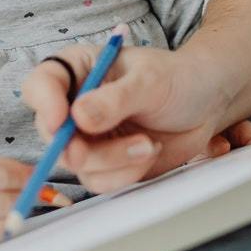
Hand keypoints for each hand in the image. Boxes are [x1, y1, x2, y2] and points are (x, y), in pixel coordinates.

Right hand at [0, 158, 32, 250]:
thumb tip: (32, 174)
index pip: (1, 177)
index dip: (22, 175)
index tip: (33, 173)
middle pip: (7, 202)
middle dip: (26, 194)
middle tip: (32, 188)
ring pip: (6, 222)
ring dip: (18, 211)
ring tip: (16, 200)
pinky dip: (3, 224)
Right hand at [18, 46, 250, 193]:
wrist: (208, 101)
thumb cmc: (179, 78)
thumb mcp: (151, 81)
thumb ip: (115, 99)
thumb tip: (78, 117)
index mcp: (80, 70)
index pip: (41, 84)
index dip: (43, 104)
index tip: (61, 122)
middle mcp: (77, 104)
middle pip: (53, 135)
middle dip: (84, 148)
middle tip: (120, 146)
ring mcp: (89, 137)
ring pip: (78, 164)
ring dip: (115, 161)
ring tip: (149, 144)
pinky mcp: (106, 163)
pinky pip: (100, 180)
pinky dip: (125, 174)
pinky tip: (149, 152)